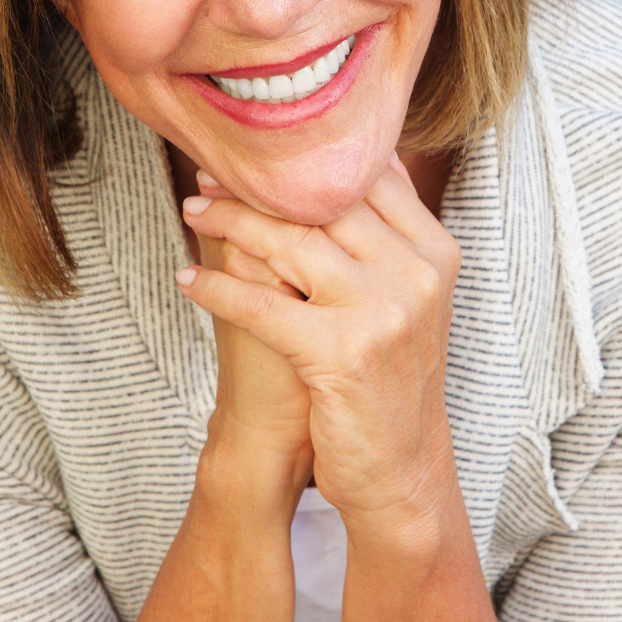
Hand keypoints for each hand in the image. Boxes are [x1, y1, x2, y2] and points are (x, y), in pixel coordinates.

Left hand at [177, 158, 462, 536]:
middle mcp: (415, 274)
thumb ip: (384, 232)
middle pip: (323, 204)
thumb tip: (351, 160)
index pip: (366, 180)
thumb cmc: (388, 375)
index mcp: (435, 252)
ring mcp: (381, 311)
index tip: (255, 152)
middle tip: (209, 173)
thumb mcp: (407, 297)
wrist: (401, 470)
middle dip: (257, 185)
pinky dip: (216, 289)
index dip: (305, 162)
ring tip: (192, 212)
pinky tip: (186, 280)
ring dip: (228, 223)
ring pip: (288, 243)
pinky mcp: (340, 352)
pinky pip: (260, 304)